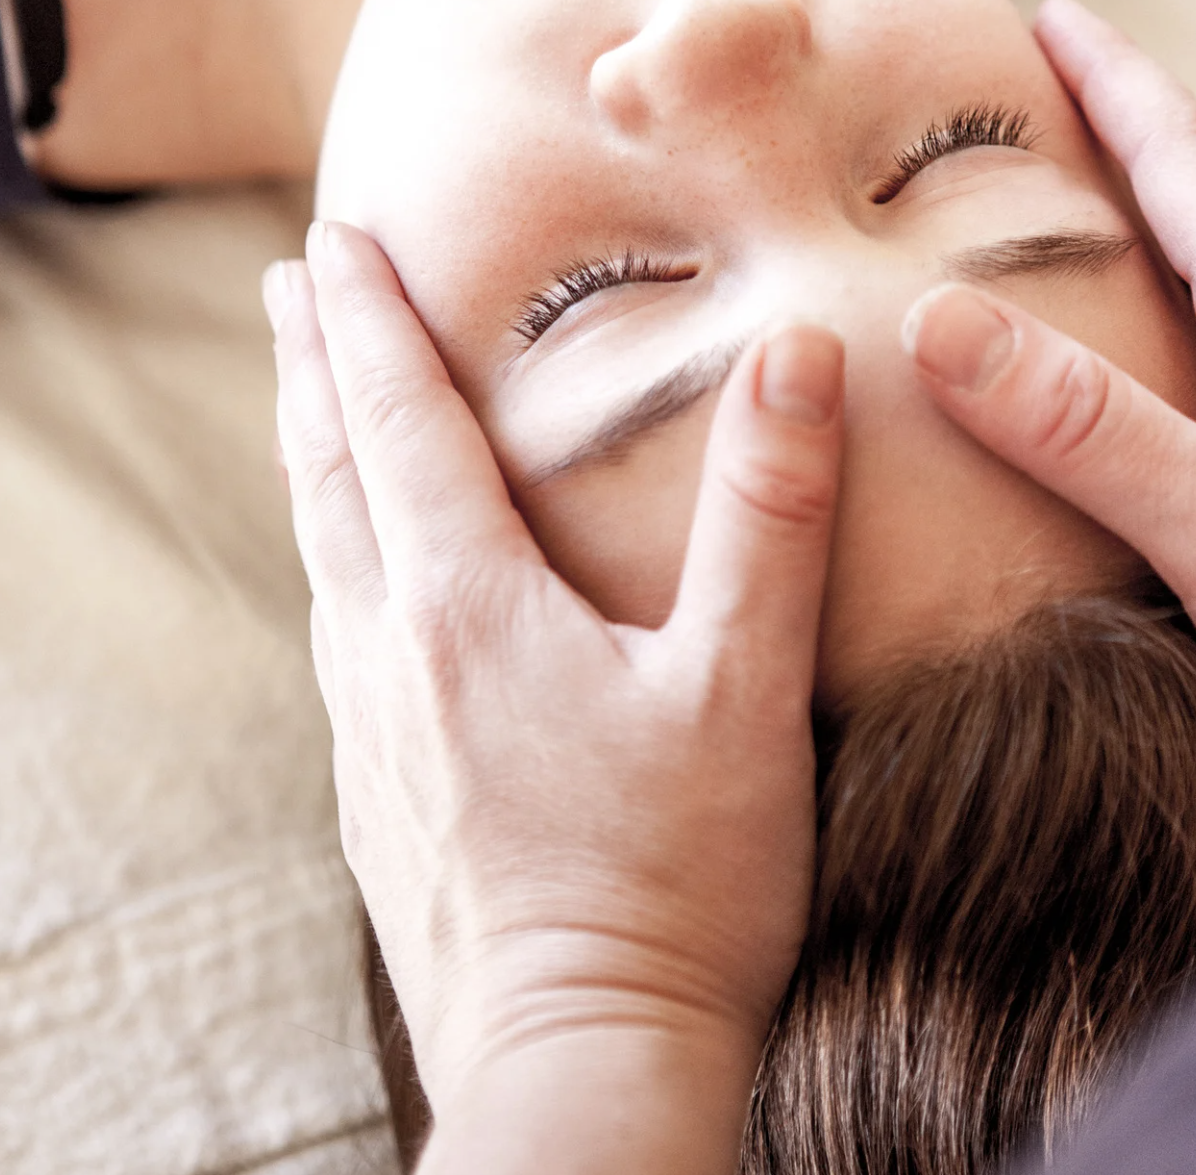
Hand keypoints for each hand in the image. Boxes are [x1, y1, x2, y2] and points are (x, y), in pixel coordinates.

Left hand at [265, 222, 843, 1169]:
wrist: (585, 1058)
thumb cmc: (676, 877)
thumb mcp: (743, 685)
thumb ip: (771, 513)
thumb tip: (796, 353)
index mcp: (467, 606)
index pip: (396, 421)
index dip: (366, 320)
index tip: (332, 240)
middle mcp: (393, 652)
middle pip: (330, 471)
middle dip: (310, 364)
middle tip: (295, 282)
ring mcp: (372, 728)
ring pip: (320, 551)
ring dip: (311, 454)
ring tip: (307, 400)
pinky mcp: (377, 790)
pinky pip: (336, 632)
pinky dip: (333, 554)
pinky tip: (354, 573)